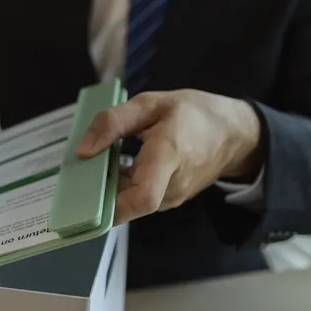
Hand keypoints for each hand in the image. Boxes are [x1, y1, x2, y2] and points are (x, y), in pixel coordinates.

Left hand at [75, 90, 262, 224]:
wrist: (233, 133)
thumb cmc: (193, 113)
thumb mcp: (151, 103)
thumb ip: (113, 122)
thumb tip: (82, 151)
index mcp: (169, 155)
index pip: (143, 197)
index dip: (111, 206)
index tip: (82, 197)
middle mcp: (172, 185)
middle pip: (128, 203)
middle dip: (98, 192)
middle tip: (78, 172)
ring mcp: (173, 197)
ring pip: (131, 203)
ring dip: (109, 188)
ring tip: (96, 164)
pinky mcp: (170, 200)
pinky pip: (138, 199)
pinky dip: (122, 187)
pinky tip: (114, 167)